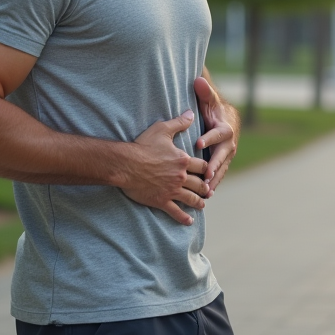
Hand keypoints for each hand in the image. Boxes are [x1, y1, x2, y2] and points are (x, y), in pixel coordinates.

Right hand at [120, 110, 208, 225]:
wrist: (125, 164)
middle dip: (205, 187)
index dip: (206, 168)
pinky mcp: (162, 201)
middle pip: (199, 184)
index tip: (208, 171)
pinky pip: (176, 211)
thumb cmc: (143, 145)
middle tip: (208, 190)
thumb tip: (191, 113)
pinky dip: (183, 217)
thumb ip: (179, 123)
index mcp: (183, 160)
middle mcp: (180, 177)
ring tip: (202, 205)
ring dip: (198, 202)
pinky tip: (189, 221)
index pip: (201, 165)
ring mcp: (172, 190)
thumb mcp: (162, 130)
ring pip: (191, 198)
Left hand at [193, 77, 238, 191]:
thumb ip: (204, 91)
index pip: (217, 134)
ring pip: (222, 168)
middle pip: (222, 156)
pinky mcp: (224, 162)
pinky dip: (214, 183)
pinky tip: (207, 195)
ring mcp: (228, 154)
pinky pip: (220, 173)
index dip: (208, 138)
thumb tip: (198, 80)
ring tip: (206, 190)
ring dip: (215, 179)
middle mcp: (230, 143)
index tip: (198, 143)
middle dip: (214, 165)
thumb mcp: (209, 99)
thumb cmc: (214, 108)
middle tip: (204, 175)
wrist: (227, 118)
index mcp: (225, 128)